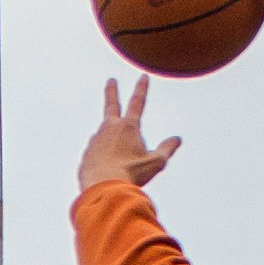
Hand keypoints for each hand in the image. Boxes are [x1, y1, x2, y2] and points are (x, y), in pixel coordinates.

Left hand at [77, 77, 180, 196]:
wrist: (102, 188)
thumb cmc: (131, 175)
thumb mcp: (156, 163)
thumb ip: (167, 149)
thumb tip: (177, 139)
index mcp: (128, 127)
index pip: (137, 102)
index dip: (141, 88)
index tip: (143, 76)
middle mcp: (109, 128)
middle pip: (111, 104)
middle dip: (112, 91)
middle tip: (111, 81)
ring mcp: (95, 140)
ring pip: (105, 136)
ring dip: (111, 142)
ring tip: (119, 162)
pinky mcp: (86, 153)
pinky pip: (97, 154)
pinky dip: (103, 159)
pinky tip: (108, 172)